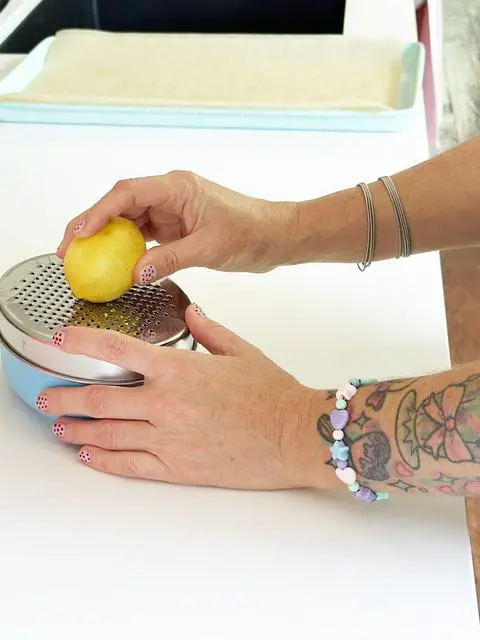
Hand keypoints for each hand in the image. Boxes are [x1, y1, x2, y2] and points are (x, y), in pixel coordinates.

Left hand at [38, 306, 327, 489]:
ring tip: (59, 425)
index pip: (115, 350)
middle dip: (64, 397)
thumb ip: (208, 329)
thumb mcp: (240, 350)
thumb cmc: (272, 393)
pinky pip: (129, 465)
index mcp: (178, 369)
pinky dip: (103, 459)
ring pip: (107, 434)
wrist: (294, 434)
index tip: (61, 339)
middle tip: (47, 396)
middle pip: (98, 399)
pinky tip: (88, 454)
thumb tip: (191, 312)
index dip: (81, 342)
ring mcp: (168, 438)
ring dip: (76, 429)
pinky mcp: (177, 467)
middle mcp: (165, 403)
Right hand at [57, 172, 296, 283]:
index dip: (98, 213)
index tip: (79, 234)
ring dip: (106, 239)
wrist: (275, 236)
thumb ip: (169, 259)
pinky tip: (114, 264)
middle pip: (120, 205)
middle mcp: (170, 194)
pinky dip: (127, 249)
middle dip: (91, 225)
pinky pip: (143, 235)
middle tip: (68, 250)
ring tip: (83, 260)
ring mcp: (172, 210)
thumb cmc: (252, 232)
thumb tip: (134, 273)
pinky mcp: (175, 226)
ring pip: (128, 220)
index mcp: (177, 188)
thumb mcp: (209, 248)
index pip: (127, 194)